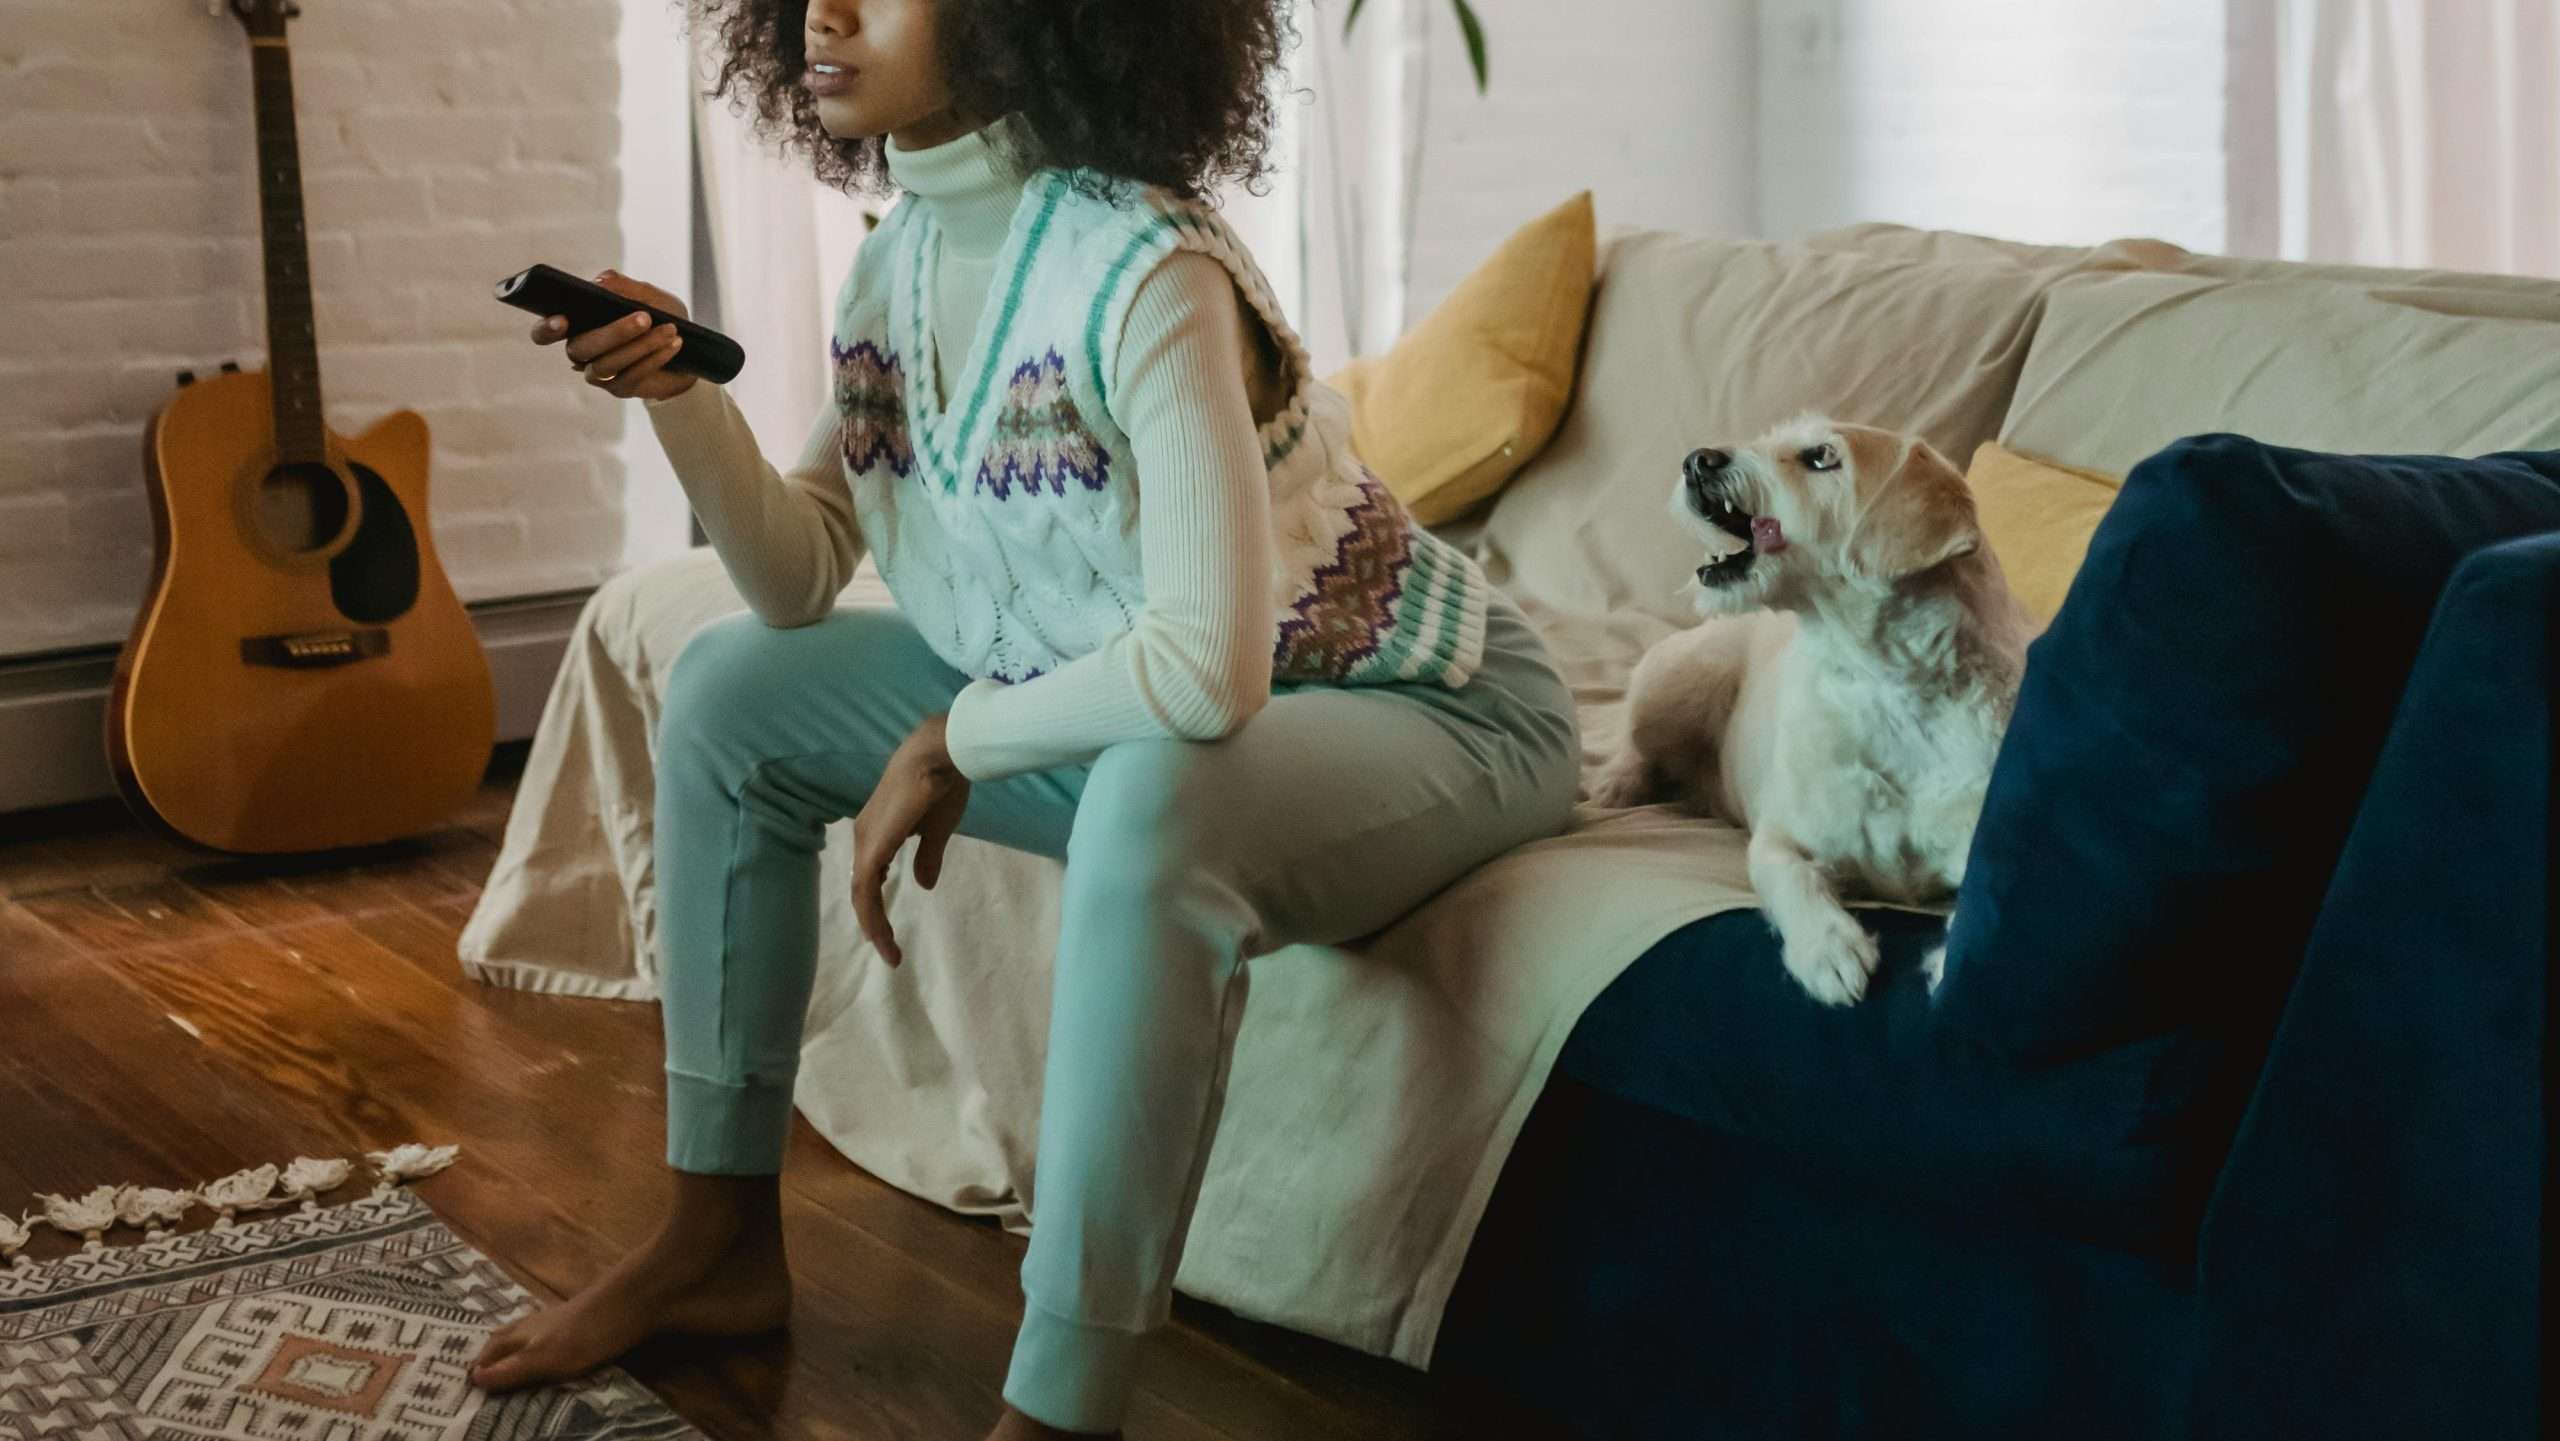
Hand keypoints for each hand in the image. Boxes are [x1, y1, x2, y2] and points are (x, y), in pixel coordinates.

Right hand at [529, 270, 697, 401]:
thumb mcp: (648, 295)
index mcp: (577, 323)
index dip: (547, 329)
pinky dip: (654, 358)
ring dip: (641, 345)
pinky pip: (632, 376)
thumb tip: (599, 282)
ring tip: (668, 329)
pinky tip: (672, 344)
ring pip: (607, 364)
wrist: (689, 350)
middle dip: (614, 332)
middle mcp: (581, 351)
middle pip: (581, 348)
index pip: (545, 332)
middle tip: (644, 317)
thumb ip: (624, 286)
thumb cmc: (661, 316)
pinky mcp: (619, 389)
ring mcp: (598, 373)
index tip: (562, 320)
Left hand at [849, 714, 970, 967]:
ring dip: (874, 924)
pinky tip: (882, 934)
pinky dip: (872, 914)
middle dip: (875, 924)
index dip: (878, 906)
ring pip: (861, 893)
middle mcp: (865, 836)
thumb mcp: (936, 829)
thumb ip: (928, 857)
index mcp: (878, 831)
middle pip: (862, 889)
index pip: (871, 876)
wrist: (940, 755)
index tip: (893, 932)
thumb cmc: (942, 783)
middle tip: (891, 953)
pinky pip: (865, 889)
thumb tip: (923, 885)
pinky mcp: (873, 846)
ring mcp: (866, 840)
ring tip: (890, 951)